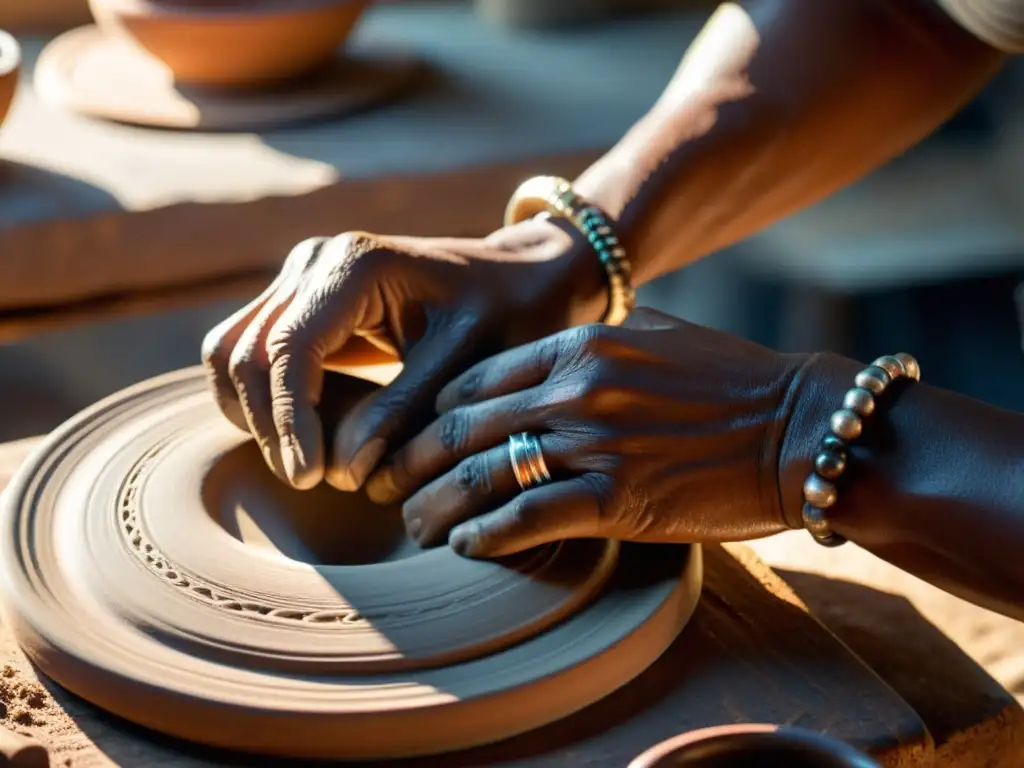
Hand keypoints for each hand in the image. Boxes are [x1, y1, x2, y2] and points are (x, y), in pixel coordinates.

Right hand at [201, 220, 605, 490]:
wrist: (514, 279)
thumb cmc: (505, 315)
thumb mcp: (467, 363)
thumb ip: (404, 411)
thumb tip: (342, 472)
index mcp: (357, 265)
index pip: (289, 350)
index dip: (289, 420)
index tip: (309, 478)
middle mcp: (316, 262)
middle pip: (245, 353)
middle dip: (268, 424)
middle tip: (309, 479)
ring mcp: (301, 277)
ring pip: (232, 354)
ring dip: (254, 413)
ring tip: (304, 463)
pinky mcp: (299, 302)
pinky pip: (250, 354)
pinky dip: (260, 399)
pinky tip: (300, 436)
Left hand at [364, 308, 804, 557]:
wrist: (798, 426)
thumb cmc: (728, 380)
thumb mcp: (654, 333)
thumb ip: (593, 338)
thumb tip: (548, 351)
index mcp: (577, 347)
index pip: (472, 380)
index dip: (431, 414)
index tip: (414, 438)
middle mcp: (574, 390)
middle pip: (461, 429)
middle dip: (413, 463)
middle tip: (391, 489)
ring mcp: (593, 444)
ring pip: (482, 476)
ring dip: (437, 507)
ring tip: (416, 527)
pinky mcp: (617, 499)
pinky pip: (528, 518)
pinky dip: (487, 535)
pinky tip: (467, 546)